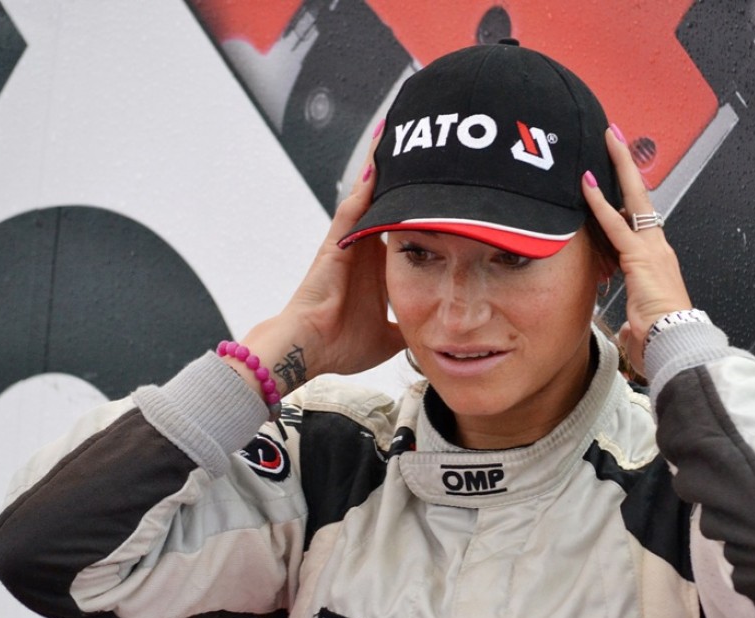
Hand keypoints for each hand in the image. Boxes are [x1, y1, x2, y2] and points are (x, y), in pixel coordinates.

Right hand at [240, 123, 405, 391]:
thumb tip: (429, 338)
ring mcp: (350, 243)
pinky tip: (380, 158)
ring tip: (401, 131)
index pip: (404, 230)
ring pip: (372, 197)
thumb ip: (409, 330)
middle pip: (390, 204)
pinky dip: (367, 184)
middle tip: (426, 145)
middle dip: (405, 177)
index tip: (444, 188)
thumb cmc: (340, 345)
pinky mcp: (337, 242)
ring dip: (384, 168)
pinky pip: (353, 206)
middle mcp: (364, 250)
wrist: (310, 350)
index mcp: (377, 269)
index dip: (422, 209)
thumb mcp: (389, 339)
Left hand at [582, 126, 691, 379]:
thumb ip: (634, 321)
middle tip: (615, 136)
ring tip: (607, 140)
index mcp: (657, 262)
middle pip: (640, 198)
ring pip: (632, 200)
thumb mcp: (642, 325)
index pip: (639, 221)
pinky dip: (599, 204)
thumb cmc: (662, 339)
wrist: (676, 345)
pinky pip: (615, 224)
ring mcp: (651, 249)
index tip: (618, 177)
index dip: (628, 199)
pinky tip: (586, 183)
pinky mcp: (639, 257)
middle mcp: (658, 249)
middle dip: (627, 166)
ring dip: (617, 169)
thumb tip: (630, 328)